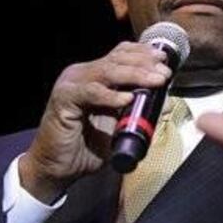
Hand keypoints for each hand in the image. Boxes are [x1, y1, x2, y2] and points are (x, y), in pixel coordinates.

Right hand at [20, 42, 171, 202]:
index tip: (164, 60)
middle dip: (145, 63)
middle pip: (117, 59)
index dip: (143, 53)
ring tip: (156, 81)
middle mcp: (82, 74)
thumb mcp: (120, 126)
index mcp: (95, 75)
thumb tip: (165, 103)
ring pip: (108, 70)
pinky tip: (127, 99)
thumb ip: (138, 112)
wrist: (57, 168)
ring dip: (135, 74)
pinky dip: (111, 95)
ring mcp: (71, 83)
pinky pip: (91, 91)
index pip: (121, 54)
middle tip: (165, 73)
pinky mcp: (63, 98)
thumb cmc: (87, 146)